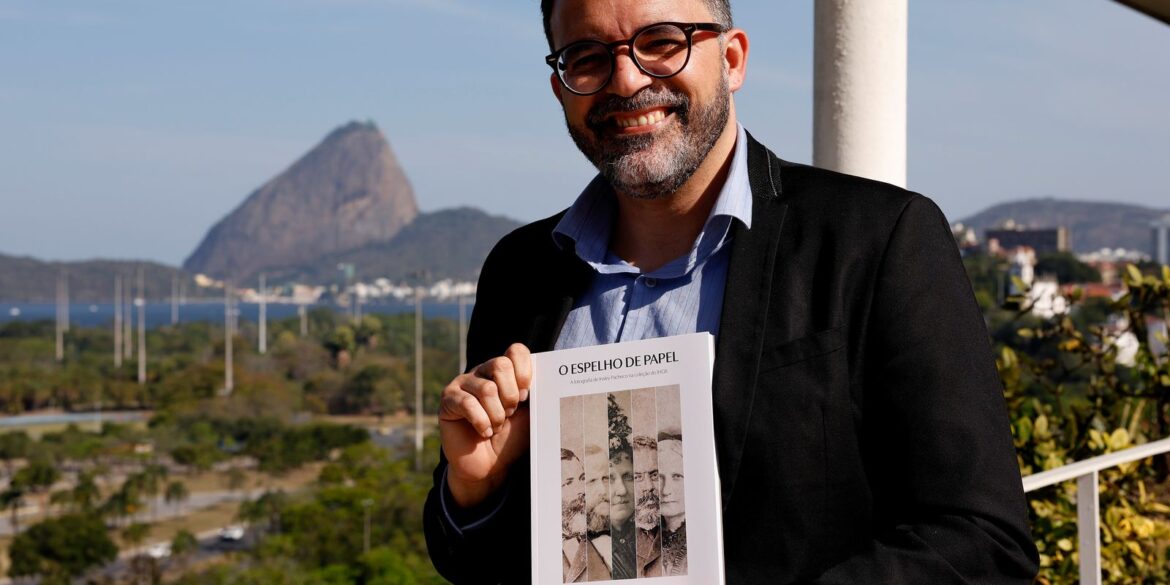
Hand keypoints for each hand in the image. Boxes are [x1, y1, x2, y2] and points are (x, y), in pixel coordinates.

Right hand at [439, 343, 531, 507]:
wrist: (489, 466)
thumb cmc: (510, 438)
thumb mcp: (529, 415)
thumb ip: (535, 395)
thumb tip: (547, 377)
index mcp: (504, 371)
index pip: (516, 351)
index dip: (524, 371)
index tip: (526, 396)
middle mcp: (483, 371)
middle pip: (501, 365)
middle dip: (511, 396)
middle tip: (509, 414)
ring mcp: (464, 383)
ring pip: (487, 389)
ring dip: (496, 415)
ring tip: (496, 427)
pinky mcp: (449, 399)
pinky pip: (467, 403)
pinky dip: (481, 422)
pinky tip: (483, 432)